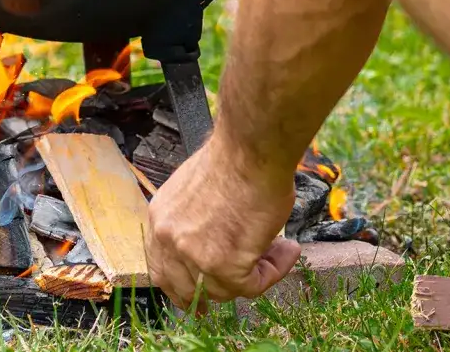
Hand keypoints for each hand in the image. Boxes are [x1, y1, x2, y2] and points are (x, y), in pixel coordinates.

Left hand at [145, 132, 300, 310]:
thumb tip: (217, 241)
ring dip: (255, 273)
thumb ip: (196, 222)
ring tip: (278, 249)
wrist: (251, 149)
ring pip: (224, 290)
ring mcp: (194, 255)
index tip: (199, 299)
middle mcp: (169, 240)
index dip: (182, 287)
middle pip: (188, 289)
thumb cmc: (235, 158)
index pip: (162, 269)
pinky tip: (287, 250)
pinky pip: (253, 285)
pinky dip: (275, 271)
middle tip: (246, 281)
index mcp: (161, 219)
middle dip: (218, 291)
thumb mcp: (196, 191)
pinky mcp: (224, 266)